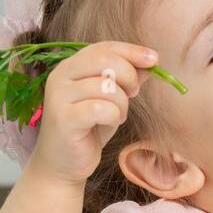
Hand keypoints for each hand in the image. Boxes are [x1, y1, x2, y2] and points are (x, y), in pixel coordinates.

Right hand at [25, 41, 153, 185]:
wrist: (63, 164)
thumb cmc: (89, 128)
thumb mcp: (113, 99)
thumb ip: (127, 79)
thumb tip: (150, 62)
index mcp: (71, 66)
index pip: (104, 47)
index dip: (131, 51)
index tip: (154, 59)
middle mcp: (60, 76)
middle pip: (106, 61)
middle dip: (129, 77)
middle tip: (133, 94)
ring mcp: (58, 97)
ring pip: (108, 87)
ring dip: (122, 104)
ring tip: (116, 116)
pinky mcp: (63, 118)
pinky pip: (101, 109)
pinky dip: (113, 116)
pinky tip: (109, 123)